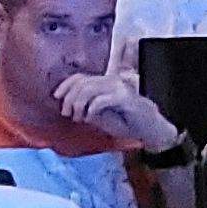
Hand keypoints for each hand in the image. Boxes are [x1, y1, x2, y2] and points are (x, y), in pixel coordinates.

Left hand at [53, 71, 180, 152]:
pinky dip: (91, 109)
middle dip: (69, 98)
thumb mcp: (100, 115)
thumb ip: (86, 107)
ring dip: (78, 104)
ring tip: (78, 117)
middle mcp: (111, 81)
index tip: (56, 97)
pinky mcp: (125, 98)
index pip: (80, 77)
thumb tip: (68, 105)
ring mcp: (119, 87)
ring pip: (89, 89)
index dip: (65, 85)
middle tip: (67, 113)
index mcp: (105, 83)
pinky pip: (101, 100)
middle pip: (82, 82)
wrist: (150, 130)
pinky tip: (90, 118)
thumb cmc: (126, 123)